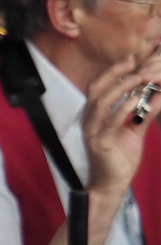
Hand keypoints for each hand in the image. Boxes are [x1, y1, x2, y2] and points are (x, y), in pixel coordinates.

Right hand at [84, 52, 160, 199]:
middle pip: (96, 91)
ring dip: (120, 89)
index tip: (131, 59)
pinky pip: (109, 123)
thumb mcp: (135, 131)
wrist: (112, 185)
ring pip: (100, 104)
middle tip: (133, 62)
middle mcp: (90, 122)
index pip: (99, 89)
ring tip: (138, 79)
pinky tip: (136, 101)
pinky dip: (123, 110)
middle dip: (114, 74)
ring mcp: (92, 133)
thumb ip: (145, 113)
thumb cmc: (120, 158)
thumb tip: (159, 95)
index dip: (113, 72)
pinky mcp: (99, 144)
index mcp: (95, 117)